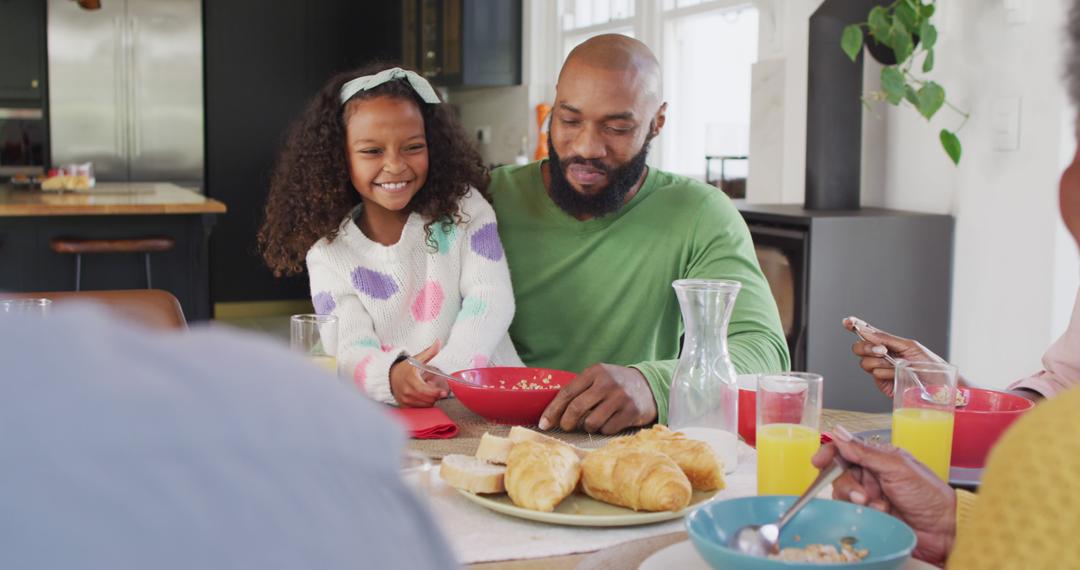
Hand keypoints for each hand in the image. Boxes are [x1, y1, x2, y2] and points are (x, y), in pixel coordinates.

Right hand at [389, 340, 447, 406]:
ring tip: (428, 390)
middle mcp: (406, 391)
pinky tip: (423, 396)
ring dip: (430, 399)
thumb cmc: (405, 368)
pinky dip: (424, 403)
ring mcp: (405, 400)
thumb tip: (438, 342)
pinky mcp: (405, 406)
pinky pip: (420, 408)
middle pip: (427, 399)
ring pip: (425, 404)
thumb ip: (429, 352)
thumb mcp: (417, 358)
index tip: (443, 392)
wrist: (390, 377)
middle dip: (435, 395)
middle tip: (436, 388)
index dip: (435, 392)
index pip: (424, 390)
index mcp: (410, 379)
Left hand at [538, 364, 657, 434]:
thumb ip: (579, 389)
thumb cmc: (615, 385)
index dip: (552, 410)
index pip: (567, 392)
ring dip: (588, 426)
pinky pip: (607, 429)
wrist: (648, 386)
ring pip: (591, 422)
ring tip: (593, 421)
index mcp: (594, 372)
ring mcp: (620, 397)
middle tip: (565, 427)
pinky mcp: (631, 412)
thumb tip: (552, 413)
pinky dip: (603, 429)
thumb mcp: (598, 378)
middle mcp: (607, 383)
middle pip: (576, 408)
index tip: (543, 423)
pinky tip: (609, 422)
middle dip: (566, 422)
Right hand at [813, 426, 956, 565]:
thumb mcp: (897, 468)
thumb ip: (865, 452)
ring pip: (842, 494)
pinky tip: (877, 515)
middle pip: (839, 473)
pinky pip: (849, 512)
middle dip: (847, 485)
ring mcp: (869, 496)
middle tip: (861, 496)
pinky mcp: (868, 515)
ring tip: (878, 508)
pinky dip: (859, 513)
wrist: (943, 530)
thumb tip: (838, 432)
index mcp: (879, 458)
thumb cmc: (928, 495)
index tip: (819, 461)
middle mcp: (871, 476)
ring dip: (855, 500)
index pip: (846, 450)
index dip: (830, 453)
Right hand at [842, 316, 946, 396]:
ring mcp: (880, 369)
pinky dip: (887, 373)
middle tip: (882, 350)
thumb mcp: (909, 346)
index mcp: (888, 343)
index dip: (855, 326)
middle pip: (858, 348)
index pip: (868, 332)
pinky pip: (875, 375)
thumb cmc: (930, 364)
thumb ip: (886, 339)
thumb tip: (866, 331)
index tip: (847, 322)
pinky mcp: (882, 383)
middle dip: (866, 348)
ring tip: (897, 365)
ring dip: (882, 363)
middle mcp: (881, 355)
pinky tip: (898, 373)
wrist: (939, 385)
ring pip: (865, 362)